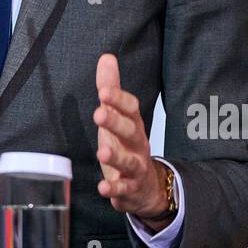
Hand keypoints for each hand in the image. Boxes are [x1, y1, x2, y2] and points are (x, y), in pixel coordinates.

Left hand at [93, 53, 171, 225]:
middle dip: (116, 122)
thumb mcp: (118, 116)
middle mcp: (138, 144)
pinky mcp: (130, 188)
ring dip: (116, 157)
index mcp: (133, 124)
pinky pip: (124, 189)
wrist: (148, 186)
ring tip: (101, 152)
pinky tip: (103, 187)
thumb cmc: (128, 145)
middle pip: (131, 131)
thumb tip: (106, 57)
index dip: (118, 100)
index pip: (131, 108)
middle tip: (99, 114)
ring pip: (129, 161)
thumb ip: (111, 89)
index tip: (103, 92)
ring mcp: (136, 167)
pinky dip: (114, 189)